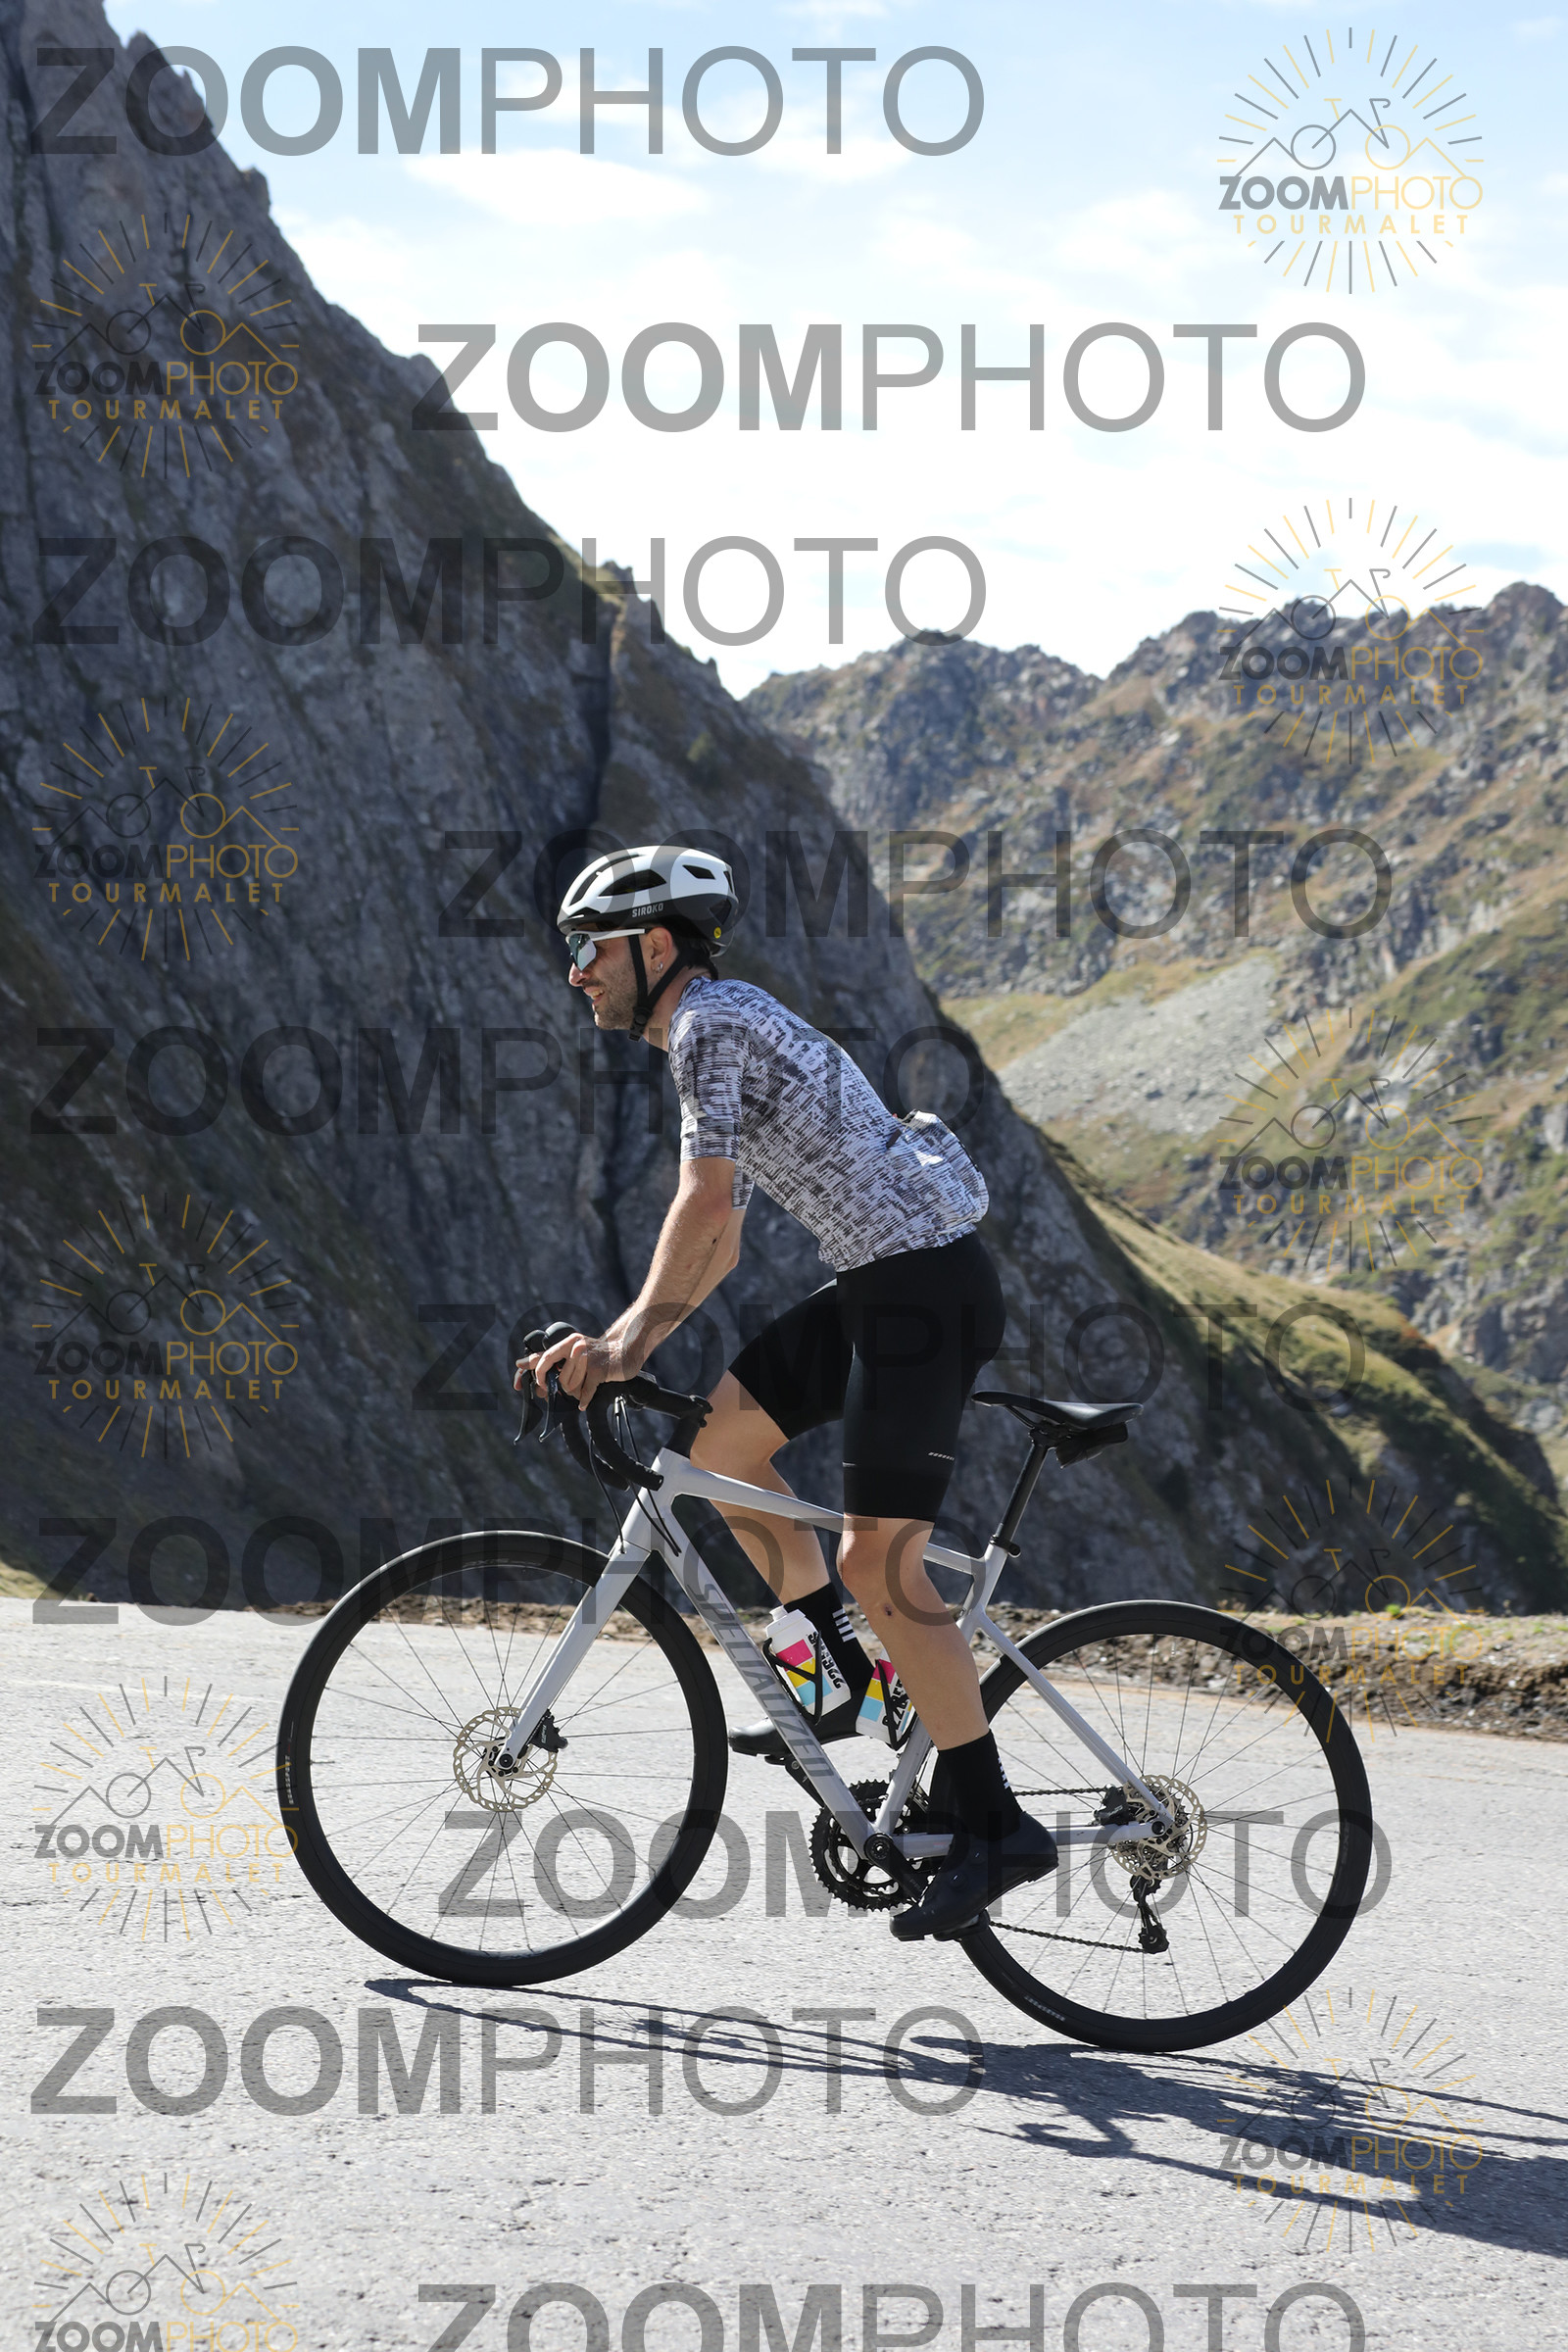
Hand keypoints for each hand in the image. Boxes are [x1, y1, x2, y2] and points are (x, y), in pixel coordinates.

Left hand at [514, 1330, 631, 1409]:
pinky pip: (584, 1392)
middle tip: (550, 1391)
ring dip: (574, 1392)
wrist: (626, 1350)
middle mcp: (575, 1347)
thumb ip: (557, 1365)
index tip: (518, 1377)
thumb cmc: (599, 1356)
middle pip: (555, 1376)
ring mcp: (587, 1358)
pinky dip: (584, 1400)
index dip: (528, 1368)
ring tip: (583, 1387)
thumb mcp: (577, 1355)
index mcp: (567, 1343)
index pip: (543, 1357)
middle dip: (552, 1386)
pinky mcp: (597, 1370)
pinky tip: (583, 1403)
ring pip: (568, 1386)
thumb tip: (534, 1382)